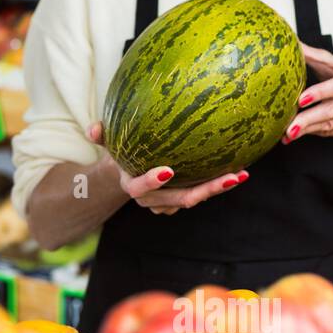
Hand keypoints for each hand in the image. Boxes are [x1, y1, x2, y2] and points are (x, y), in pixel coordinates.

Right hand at [87, 122, 247, 215]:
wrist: (126, 173)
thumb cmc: (120, 151)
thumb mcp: (108, 142)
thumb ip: (101, 134)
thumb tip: (92, 129)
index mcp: (131, 185)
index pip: (139, 187)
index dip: (151, 181)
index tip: (167, 170)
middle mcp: (151, 200)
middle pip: (179, 200)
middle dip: (205, 191)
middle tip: (229, 177)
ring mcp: (168, 204)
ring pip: (194, 199)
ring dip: (216, 189)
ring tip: (240, 174)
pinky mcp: (181, 201)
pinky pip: (200, 194)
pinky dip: (217, 185)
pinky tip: (239, 170)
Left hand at [284, 44, 332, 144]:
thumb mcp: (329, 64)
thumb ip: (312, 55)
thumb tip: (289, 41)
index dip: (321, 92)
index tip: (300, 99)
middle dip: (309, 119)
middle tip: (288, 127)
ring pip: (331, 125)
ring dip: (307, 130)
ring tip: (286, 134)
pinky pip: (331, 134)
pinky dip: (311, 134)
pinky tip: (294, 136)